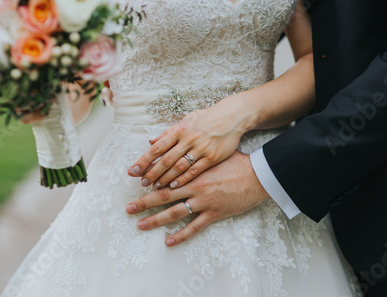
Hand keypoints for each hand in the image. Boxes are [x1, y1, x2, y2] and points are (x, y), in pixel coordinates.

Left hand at [125, 151, 270, 246]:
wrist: (258, 175)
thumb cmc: (236, 161)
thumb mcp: (213, 154)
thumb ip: (193, 152)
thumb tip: (182, 146)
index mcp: (193, 172)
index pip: (165, 178)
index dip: (149, 182)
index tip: (135, 185)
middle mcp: (195, 188)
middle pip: (164, 197)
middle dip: (144, 203)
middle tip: (128, 209)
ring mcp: (204, 202)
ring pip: (176, 213)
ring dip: (156, 220)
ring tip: (140, 225)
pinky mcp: (215, 213)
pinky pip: (195, 227)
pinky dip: (181, 235)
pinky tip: (169, 241)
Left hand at [127, 96, 254, 188]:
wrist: (232, 116)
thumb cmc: (208, 118)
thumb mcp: (187, 120)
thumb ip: (168, 132)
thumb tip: (151, 141)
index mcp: (180, 130)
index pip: (157, 147)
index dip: (144, 159)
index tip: (133, 170)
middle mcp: (188, 139)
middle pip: (166, 159)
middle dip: (152, 172)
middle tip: (142, 183)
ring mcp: (201, 149)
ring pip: (179, 167)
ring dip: (165, 178)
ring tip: (155, 187)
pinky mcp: (212, 157)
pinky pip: (195, 170)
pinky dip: (183, 179)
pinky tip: (174, 185)